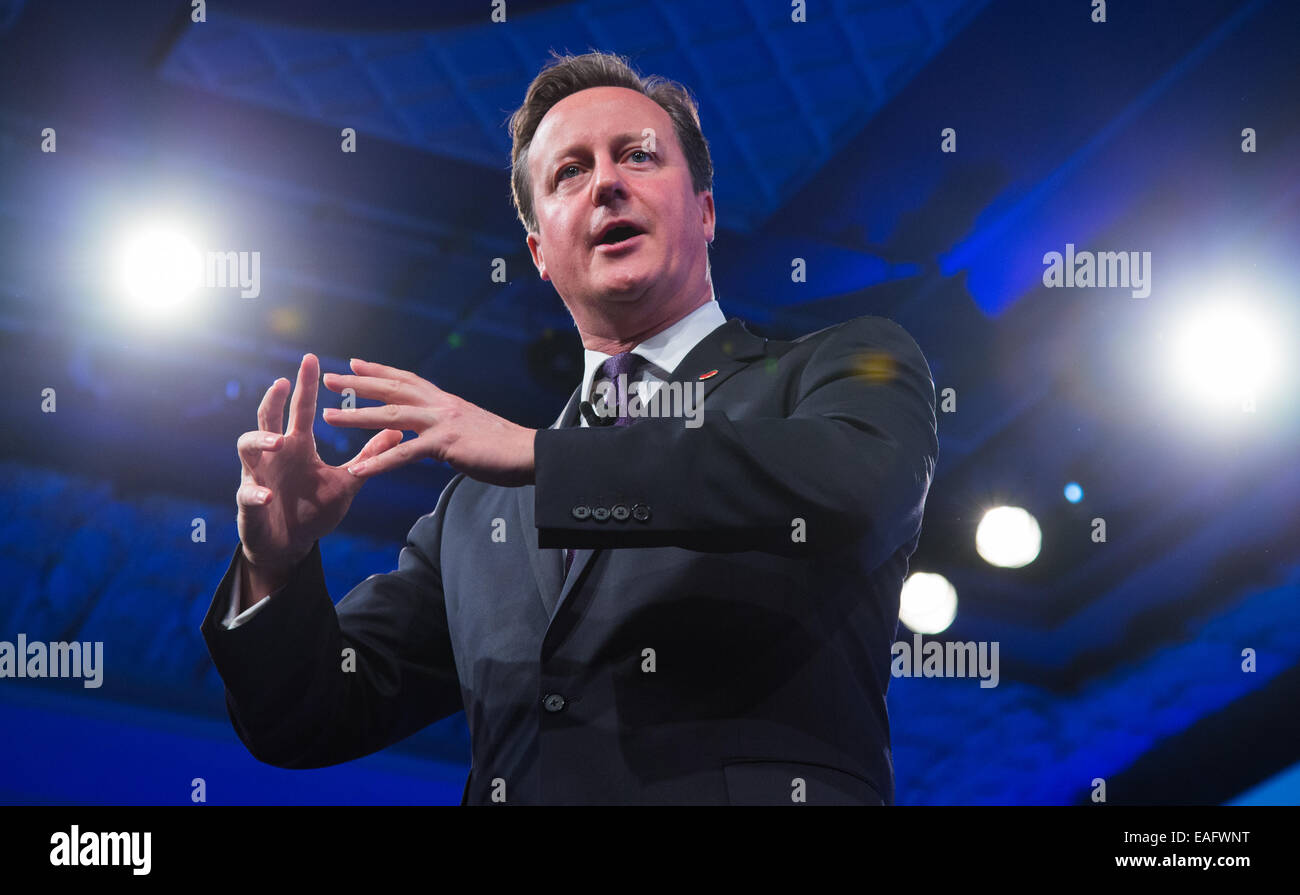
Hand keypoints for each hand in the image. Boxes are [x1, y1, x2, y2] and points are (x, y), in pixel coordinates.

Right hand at [236, 353, 404, 573]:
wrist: (290, 544)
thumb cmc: (313, 509)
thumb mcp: (346, 482)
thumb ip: (367, 458)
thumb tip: (396, 431)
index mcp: (298, 446)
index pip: (301, 410)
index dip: (305, 386)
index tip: (310, 359)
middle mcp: (274, 454)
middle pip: (267, 418)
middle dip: (273, 399)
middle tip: (282, 381)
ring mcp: (257, 475)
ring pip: (247, 447)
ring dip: (261, 441)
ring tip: (280, 441)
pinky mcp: (249, 501)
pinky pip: (248, 493)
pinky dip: (257, 493)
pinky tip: (268, 496)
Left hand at [321, 358, 535, 486]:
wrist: (529, 453)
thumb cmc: (504, 447)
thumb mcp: (471, 430)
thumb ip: (451, 428)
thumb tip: (442, 434)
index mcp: (447, 401)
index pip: (407, 380)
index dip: (380, 371)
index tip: (356, 363)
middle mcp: (441, 405)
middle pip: (392, 390)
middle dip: (357, 383)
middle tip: (328, 378)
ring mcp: (443, 423)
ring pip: (390, 416)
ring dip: (355, 416)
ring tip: (327, 418)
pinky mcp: (446, 445)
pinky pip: (405, 454)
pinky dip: (379, 462)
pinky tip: (358, 469)